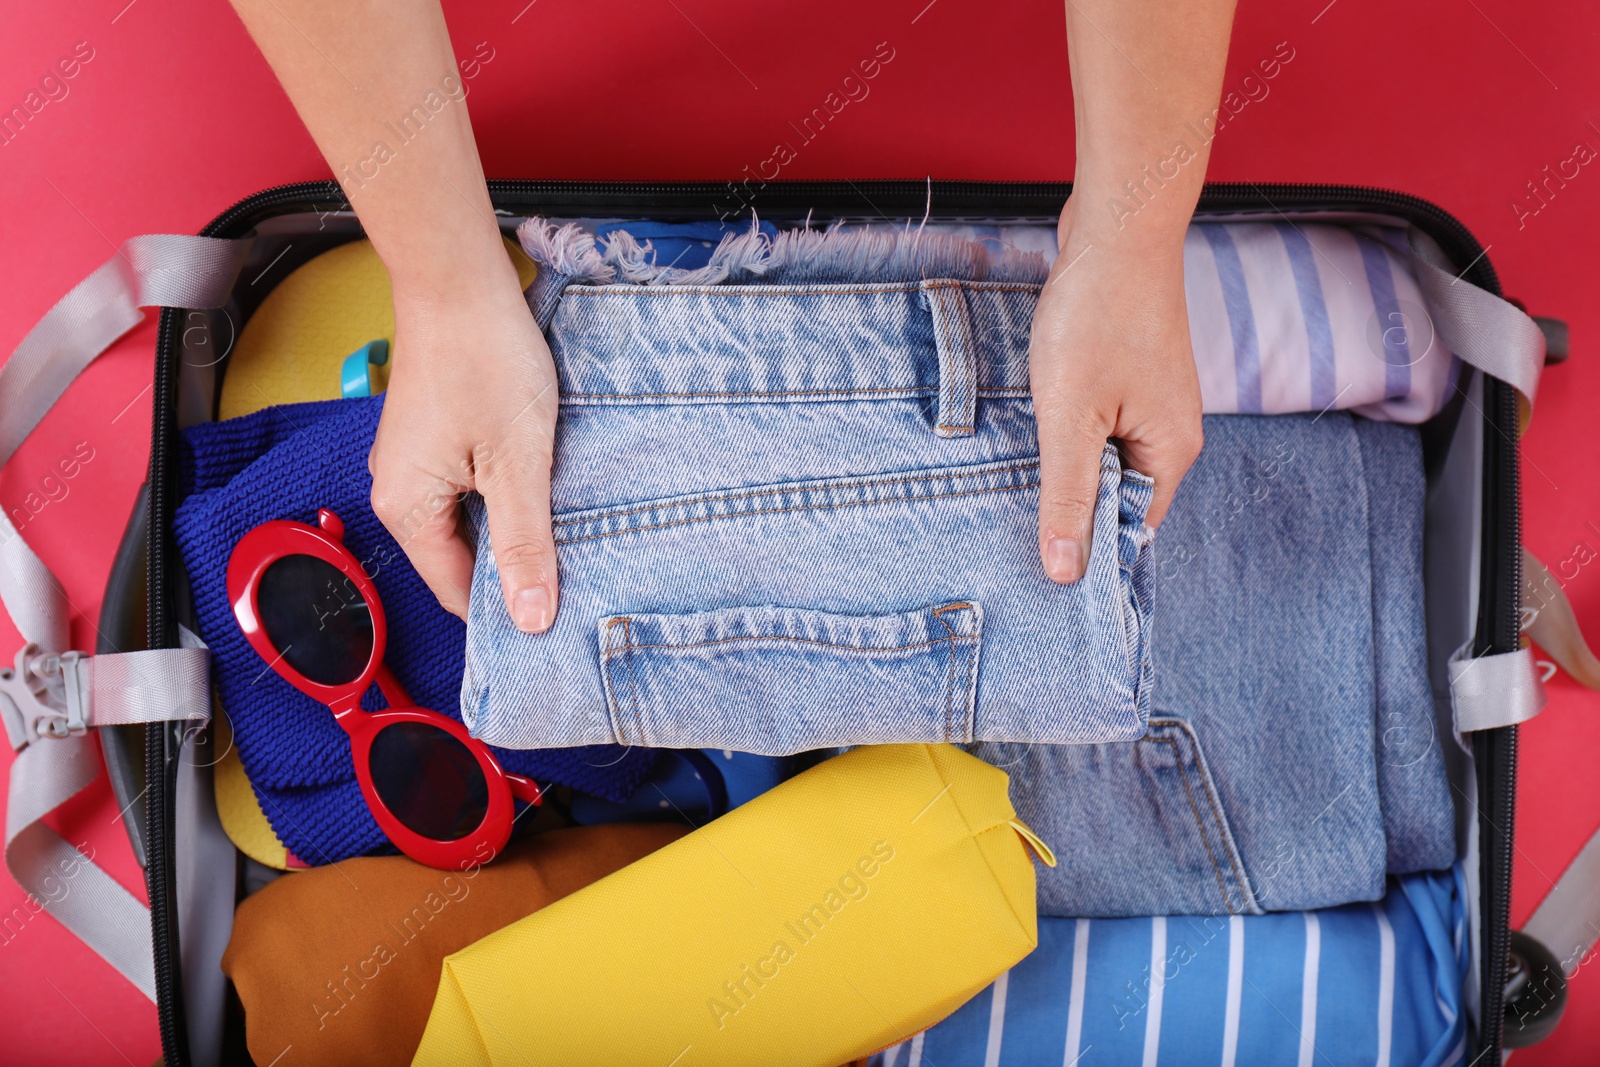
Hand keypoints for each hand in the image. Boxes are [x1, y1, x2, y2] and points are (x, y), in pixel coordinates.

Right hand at [370, 267, 561, 632]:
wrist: (457, 279)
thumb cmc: (485, 360)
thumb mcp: (518, 464)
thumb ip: (524, 545)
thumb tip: (531, 621)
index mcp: (406, 511)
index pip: (458, 593)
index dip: (509, 611)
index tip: (560, 617)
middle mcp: (396, 493)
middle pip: (461, 560)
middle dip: (513, 569)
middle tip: (575, 573)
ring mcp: (410, 464)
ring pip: (469, 524)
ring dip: (513, 529)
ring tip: (563, 528)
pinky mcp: (430, 440)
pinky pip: (466, 490)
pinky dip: (503, 496)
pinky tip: (541, 487)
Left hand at [1027, 196, 1203, 582]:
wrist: (1118, 225)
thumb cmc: (1097, 317)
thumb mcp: (1072, 417)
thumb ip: (1069, 494)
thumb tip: (1066, 572)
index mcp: (1172, 452)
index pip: (1131, 527)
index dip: (1087, 549)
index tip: (1037, 567)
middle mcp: (1171, 431)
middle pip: (1119, 494)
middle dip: (1072, 505)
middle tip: (1012, 520)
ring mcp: (1154, 400)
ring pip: (1105, 456)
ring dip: (1065, 463)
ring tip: (1018, 470)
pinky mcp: (1131, 373)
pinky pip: (1099, 422)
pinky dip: (1068, 428)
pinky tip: (1035, 421)